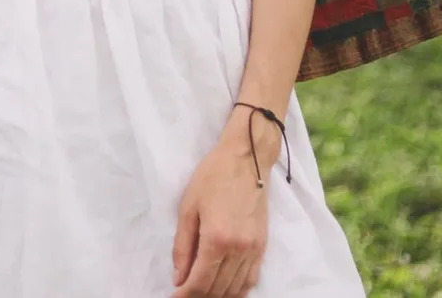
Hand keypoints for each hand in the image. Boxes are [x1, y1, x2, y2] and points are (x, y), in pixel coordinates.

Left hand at [170, 134, 270, 297]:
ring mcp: (253, 250)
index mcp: (217, 239)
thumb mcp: (189, 207)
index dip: (185, 295)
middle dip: (199, 296)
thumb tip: (178, 278)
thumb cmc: (213, 176)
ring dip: (218, 295)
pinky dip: (238, 290)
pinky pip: (252, 280)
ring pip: (235, 290)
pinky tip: (226, 288)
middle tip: (185, 292)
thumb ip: (182, 246)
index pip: (199, 282)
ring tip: (202, 291)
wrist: (247, 158)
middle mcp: (238, 250)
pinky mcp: (262, 246)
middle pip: (217, 290)